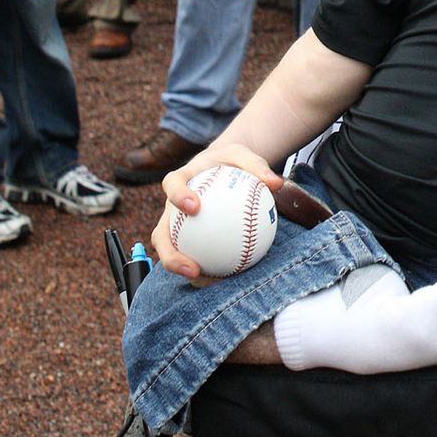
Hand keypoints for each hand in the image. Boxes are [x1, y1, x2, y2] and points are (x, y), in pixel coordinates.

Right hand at [153, 142, 284, 278]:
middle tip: (192, 267)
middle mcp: (171, 208)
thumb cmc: (231, 161)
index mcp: (181, 179)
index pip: (172, 185)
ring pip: (171, 252)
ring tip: (203, 280)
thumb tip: (276, 183)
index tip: (195, 207)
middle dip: (170, 254)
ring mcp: (175, 226)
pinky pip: (191, 256)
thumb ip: (257, 167)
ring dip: (182, 270)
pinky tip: (222, 278)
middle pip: (160, 234)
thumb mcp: (244, 156)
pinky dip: (203, 269)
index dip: (178, 196)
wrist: (221, 167)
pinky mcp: (184, 239)